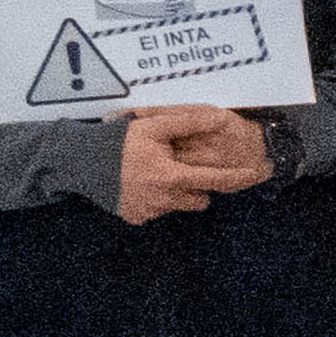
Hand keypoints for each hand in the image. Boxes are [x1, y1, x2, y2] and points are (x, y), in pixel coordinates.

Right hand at [113, 106, 269, 223]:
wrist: (80, 162)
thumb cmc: (119, 141)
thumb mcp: (154, 126)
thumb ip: (188, 123)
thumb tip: (221, 118)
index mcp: (172, 177)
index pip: (215, 181)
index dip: (237, 178)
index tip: (255, 175)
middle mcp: (164, 200)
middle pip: (199, 200)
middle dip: (198, 187)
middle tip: (182, 169)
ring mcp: (149, 212)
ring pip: (178, 206)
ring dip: (176, 193)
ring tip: (157, 174)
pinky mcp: (136, 218)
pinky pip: (156, 211)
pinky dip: (154, 199)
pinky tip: (140, 184)